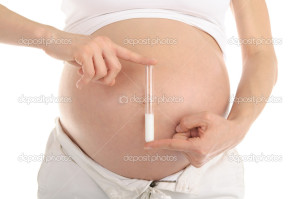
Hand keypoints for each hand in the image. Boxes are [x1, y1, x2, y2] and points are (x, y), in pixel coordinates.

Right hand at [42, 28, 156, 87]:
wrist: (55, 41)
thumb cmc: (74, 53)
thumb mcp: (91, 62)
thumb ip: (102, 70)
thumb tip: (112, 84)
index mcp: (108, 45)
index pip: (128, 53)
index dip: (142, 59)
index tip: (155, 62)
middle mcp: (104, 43)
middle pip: (116, 69)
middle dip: (108, 79)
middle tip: (97, 81)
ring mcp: (94, 46)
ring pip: (102, 73)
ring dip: (93, 80)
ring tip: (83, 77)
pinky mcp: (84, 51)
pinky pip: (90, 74)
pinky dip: (84, 81)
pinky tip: (79, 82)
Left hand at [144, 112, 246, 166]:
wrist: (233, 134)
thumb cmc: (220, 125)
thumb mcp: (204, 116)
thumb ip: (187, 121)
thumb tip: (177, 129)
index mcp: (198, 148)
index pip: (173, 144)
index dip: (158, 144)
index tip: (146, 145)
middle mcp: (196, 158)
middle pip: (177, 140)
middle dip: (185, 132)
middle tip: (200, 129)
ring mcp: (196, 161)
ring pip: (181, 143)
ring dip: (189, 136)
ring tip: (203, 135)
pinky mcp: (196, 161)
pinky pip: (185, 147)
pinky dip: (191, 141)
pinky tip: (202, 139)